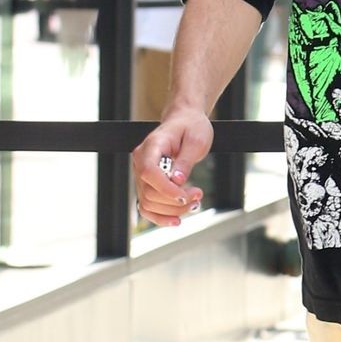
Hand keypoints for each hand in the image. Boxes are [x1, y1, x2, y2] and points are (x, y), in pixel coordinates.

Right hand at [132, 106, 212, 226]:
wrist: (185, 121)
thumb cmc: (191, 127)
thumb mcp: (196, 140)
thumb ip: (185, 161)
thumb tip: (178, 181)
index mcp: (151, 146)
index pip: (149, 172)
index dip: (166, 188)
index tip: (186, 195)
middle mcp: (141, 160)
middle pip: (149, 192)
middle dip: (176, 201)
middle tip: (199, 195)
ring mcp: (142, 174)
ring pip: (148, 203)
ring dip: (173, 210)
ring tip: (195, 203)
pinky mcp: (147, 184)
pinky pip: (147, 206)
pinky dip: (160, 217)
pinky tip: (177, 220)